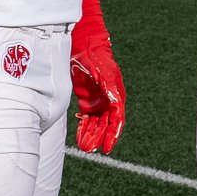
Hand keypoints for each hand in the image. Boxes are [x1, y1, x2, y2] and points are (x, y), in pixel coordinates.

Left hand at [71, 29, 126, 154]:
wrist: (84, 46)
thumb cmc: (96, 57)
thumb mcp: (103, 71)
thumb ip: (109, 88)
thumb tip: (116, 104)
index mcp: (116, 95)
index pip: (116, 119)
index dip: (112, 134)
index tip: (107, 147)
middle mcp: (109, 101)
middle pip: (105, 125)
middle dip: (98, 138)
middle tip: (90, 149)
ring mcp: (98, 102)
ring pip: (96, 124)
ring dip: (91, 136)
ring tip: (84, 148)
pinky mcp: (88, 101)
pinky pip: (87, 119)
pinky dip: (84, 128)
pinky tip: (80, 137)